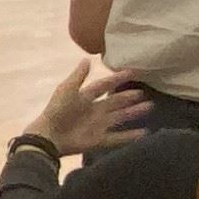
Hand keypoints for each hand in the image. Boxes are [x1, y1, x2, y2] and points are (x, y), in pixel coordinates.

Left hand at [24, 61, 150, 157]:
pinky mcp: (99, 140)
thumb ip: (78, 76)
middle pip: (115, 101)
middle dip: (128, 97)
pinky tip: (144, 133)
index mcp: (85, 96)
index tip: (132, 71)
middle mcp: (94, 110)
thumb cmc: (57, 110)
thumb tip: (87, 58)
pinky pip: (118, 137)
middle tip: (144, 92)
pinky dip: (130, 136)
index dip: (117, 79)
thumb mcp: (67, 89)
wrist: (49, 136)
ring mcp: (98, 125)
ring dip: (133, 112)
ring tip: (149, 107)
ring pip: (120, 117)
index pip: (105, 85)